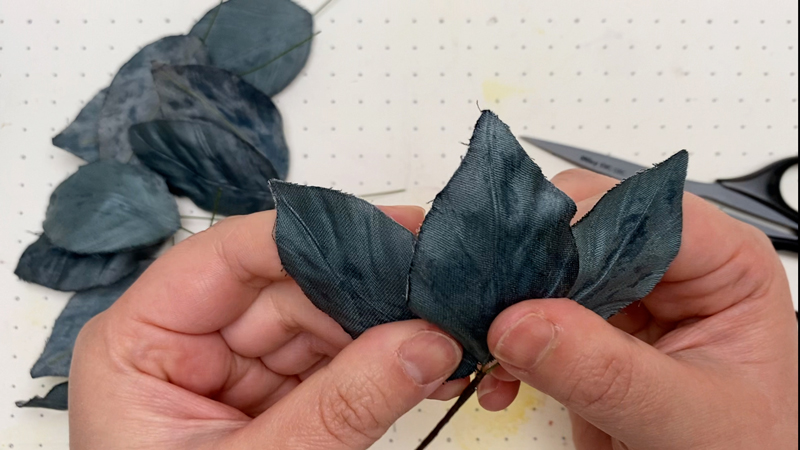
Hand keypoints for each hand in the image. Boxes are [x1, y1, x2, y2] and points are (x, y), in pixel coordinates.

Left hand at [69, 206, 468, 448]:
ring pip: (321, 321)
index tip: (392, 233)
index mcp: (139, 344)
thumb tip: (422, 342)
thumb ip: (341, 406)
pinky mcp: (271, 397)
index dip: (313, 237)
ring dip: (383, 330)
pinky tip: (421, 364)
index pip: (228, 255)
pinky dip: (380, 365)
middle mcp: (185, 343)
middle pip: (286, 286)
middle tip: (434, 293)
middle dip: (365, 293)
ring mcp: (232, 370)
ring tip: (440, 337)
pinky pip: (333, 361)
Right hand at [477, 169, 798, 448]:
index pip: (642, 212)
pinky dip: (504, 342)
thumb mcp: (682, 417)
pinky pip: (530, 314)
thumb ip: (605, 373)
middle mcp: (670, 272)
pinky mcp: (589, 333)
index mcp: (722, 265)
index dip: (578, 228)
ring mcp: (625, 301)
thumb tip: (522, 324)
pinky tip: (500, 373)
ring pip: (546, 267)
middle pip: (583, 228)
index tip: (525, 261)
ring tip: (490, 344)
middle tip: (492, 303)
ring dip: (508, 305)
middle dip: (531, 266)